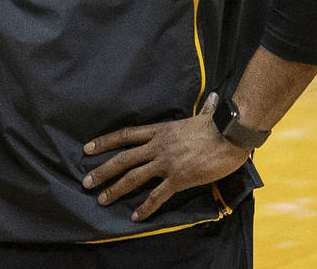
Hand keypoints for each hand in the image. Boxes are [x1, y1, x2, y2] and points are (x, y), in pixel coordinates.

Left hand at [82, 93, 249, 221]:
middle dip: (102, 170)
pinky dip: (145, 207)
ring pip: (133, 177)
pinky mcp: (179, 178)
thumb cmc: (219, 125)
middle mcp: (157, 146)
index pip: (124, 135)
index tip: (87, 148)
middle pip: (122, 159)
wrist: (230, 134)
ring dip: (115, 189)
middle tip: (86, 182)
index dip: (104, 142)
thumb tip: (212, 99)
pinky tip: (135, 216)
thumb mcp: (202, 116)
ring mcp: (166, 163)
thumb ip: (202, 111)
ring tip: (101, 199)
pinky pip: (157, 195)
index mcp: (159, 131)